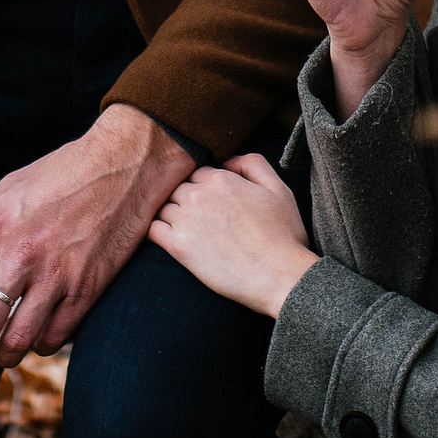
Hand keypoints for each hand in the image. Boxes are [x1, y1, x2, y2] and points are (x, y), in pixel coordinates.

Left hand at [0, 104, 194, 371]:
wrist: (122, 166)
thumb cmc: (61, 174)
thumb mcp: (6, 189)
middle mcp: (21, 254)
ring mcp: (57, 275)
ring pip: (19, 342)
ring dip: (4, 357)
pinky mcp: (87, 288)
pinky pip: (56, 337)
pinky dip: (41, 345)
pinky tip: (36, 337)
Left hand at [148, 155, 318, 319]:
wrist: (279, 276)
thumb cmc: (284, 235)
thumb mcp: (279, 189)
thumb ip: (253, 164)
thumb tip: (227, 160)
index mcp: (221, 179)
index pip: (197, 172)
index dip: (203, 186)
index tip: (211, 203)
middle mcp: (199, 195)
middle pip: (177, 187)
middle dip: (185, 199)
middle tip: (198, 217)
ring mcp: (186, 220)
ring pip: (163, 206)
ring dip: (172, 214)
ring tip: (186, 229)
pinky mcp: (179, 247)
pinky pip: (153, 229)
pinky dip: (156, 230)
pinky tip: (168, 238)